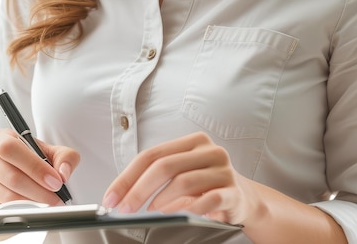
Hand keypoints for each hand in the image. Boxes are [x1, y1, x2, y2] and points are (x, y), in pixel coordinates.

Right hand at [0, 128, 79, 208]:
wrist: (28, 172)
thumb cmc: (38, 158)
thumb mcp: (55, 151)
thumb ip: (65, 157)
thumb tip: (63, 173)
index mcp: (0, 138)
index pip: (10, 149)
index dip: (34, 166)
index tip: (55, 180)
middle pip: (10, 176)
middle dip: (37, 189)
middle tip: (56, 195)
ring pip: (8, 196)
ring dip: (33, 203)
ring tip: (51, 203)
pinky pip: (5, 210)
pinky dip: (25, 211)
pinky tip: (39, 208)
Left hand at [102, 132, 252, 225]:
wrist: (246, 200)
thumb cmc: (206, 186)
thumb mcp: (183, 175)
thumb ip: (159, 177)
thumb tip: (123, 194)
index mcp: (192, 142)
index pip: (151, 154)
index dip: (127, 176)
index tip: (111, 197)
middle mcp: (208, 150)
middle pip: (165, 165)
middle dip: (138, 189)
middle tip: (124, 208)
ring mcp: (222, 169)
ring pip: (183, 180)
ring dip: (161, 199)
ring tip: (150, 212)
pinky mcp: (233, 191)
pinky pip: (208, 198)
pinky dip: (190, 208)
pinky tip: (179, 215)